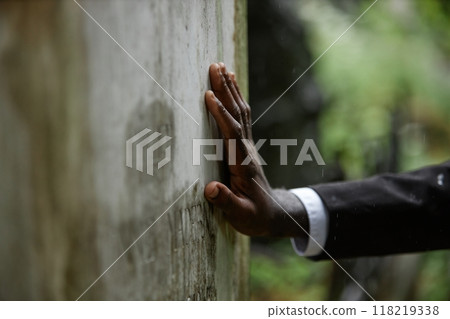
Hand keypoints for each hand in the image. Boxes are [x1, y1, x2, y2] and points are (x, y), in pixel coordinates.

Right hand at [204, 63, 308, 236]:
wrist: (272, 214)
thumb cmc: (253, 216)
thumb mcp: (240, 215)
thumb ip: (226, 202)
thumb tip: (211, 189)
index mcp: (242, 165)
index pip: (231, 133)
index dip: (220, 114)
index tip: (208, 95)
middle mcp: (246, 151)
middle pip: (237, 115)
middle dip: (226, 90)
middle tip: (216, 66)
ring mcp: (247, 147)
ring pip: (240, 113)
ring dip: (231, 90)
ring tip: (223, 68)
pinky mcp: (244, 147)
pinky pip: (241, 119)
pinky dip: (235, 100)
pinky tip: (230, 90)